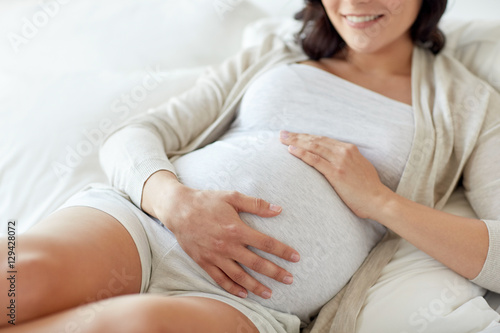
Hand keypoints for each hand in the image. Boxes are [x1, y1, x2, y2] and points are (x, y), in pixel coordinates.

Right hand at [142, 171, 299, 299]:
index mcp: (236, 229)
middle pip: (256, 263)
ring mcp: (215, 256)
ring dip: (256, 286)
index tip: (296, 257)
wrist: (178, 209)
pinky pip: (220, 279)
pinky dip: (232, 288)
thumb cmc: (206, 201)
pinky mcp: (204, 262)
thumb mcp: (232, 197)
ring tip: (270, 293)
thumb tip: (278, 209)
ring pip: (239, 276)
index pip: (265, 243)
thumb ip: (256, 204)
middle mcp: (227, 246)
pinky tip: (243, 293)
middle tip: (289, 279)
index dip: (282, 251)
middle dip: (275, 272)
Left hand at [279, 130, 391, 218]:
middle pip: (315, 140)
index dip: (307, 136)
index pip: (323, 139)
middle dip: (297, 136)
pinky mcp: (336, 173)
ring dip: (295, 141)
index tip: (294, 135)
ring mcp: (340, 161)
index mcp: (349, 149)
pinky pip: (315, 160)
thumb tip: (335, 162)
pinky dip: (302, 154)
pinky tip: (291, 150)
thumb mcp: (359, 168)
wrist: (378, 200)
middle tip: (282, 133)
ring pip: (313, 146)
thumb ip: (347, 162)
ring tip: (282, 139)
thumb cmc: (368, 189)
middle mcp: (344, 151)